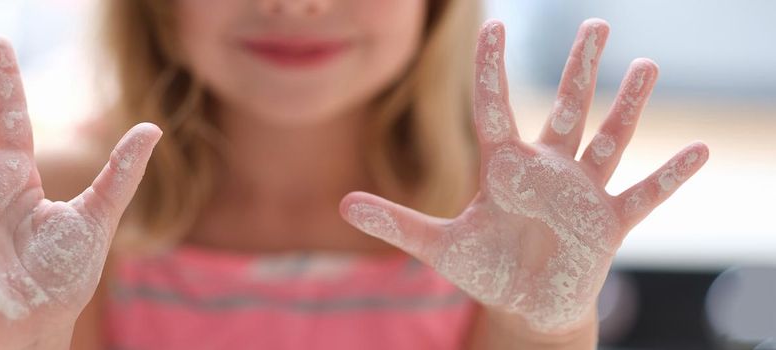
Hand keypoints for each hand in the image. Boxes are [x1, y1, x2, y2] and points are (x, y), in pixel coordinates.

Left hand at [339, 19, 707, 332]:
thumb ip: (395, 222)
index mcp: (505, 168)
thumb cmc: (486, 268)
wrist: (525, 306)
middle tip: (595, 23)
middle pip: (567, 108)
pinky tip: (699, 150)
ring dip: (628, 107)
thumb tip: (343, 202)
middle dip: (580, 69)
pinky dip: (670, 176)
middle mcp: (548, 170)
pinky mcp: (609, 223)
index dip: (493, 70)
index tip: (494, 26)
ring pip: (609, 139)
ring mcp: (582, 193)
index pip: (496, 107)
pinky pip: (645, 194)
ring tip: (647, 65)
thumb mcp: (437, 245)